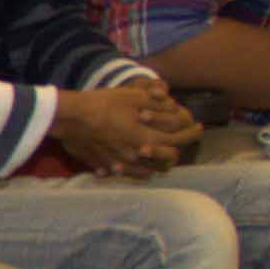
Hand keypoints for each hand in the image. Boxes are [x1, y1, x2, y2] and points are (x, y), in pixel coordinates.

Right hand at [51, 81, 194, 174]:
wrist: (70, 118)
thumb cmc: (103, 104)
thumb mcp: (134, 96)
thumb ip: (158, 103)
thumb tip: (174, 106)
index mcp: (147, 139)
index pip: (179, 141)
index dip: (192, 133)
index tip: (198, 127)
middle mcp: (137, 156)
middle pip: (166, 160)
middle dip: (177, 151)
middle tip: (179, 142)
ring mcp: (120, 164)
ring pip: (147, 171)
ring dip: (156, 163)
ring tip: (157, 154)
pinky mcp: (104, 166)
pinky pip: (124, 172)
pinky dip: (133, 169)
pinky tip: (131, 161)